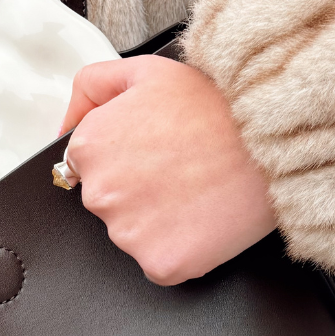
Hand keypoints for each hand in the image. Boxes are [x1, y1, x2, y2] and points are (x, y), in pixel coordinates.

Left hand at [60, 56, 275, 284]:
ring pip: (134, 233)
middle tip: (182, 167)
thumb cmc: (215, 104)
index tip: (157, 150)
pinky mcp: (160, 264)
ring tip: (197, 188)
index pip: (89, 165)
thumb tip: (62, 127)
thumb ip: (91, 88)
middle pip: (110, 201)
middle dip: (139, 188)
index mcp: (88, 147)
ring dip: (159, 219)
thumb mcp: (144, 70)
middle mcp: (99, 193)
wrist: (272, 140)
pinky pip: (161, 263)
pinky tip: (203, 218)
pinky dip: (181, 248)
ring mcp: (128, 234)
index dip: (127, 156)